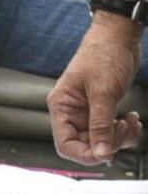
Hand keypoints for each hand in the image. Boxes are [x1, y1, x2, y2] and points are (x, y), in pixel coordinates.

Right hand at [49, 11, 144, 163]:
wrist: (118, 39)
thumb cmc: (103, 56)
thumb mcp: (103, 93)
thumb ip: (101, 125)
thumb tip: (102, 154)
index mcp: (62, 106)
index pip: (65, 144)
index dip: (86, 154)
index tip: (107, 152)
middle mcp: (72, 111)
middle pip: (86, 145)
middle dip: (109, 143)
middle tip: (122, 129)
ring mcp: (87, 111)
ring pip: (102, 141)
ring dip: (120, 138)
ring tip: (130, 122)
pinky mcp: (102, 109)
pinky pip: (112, 131)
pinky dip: (125, 131)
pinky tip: (132, 118)